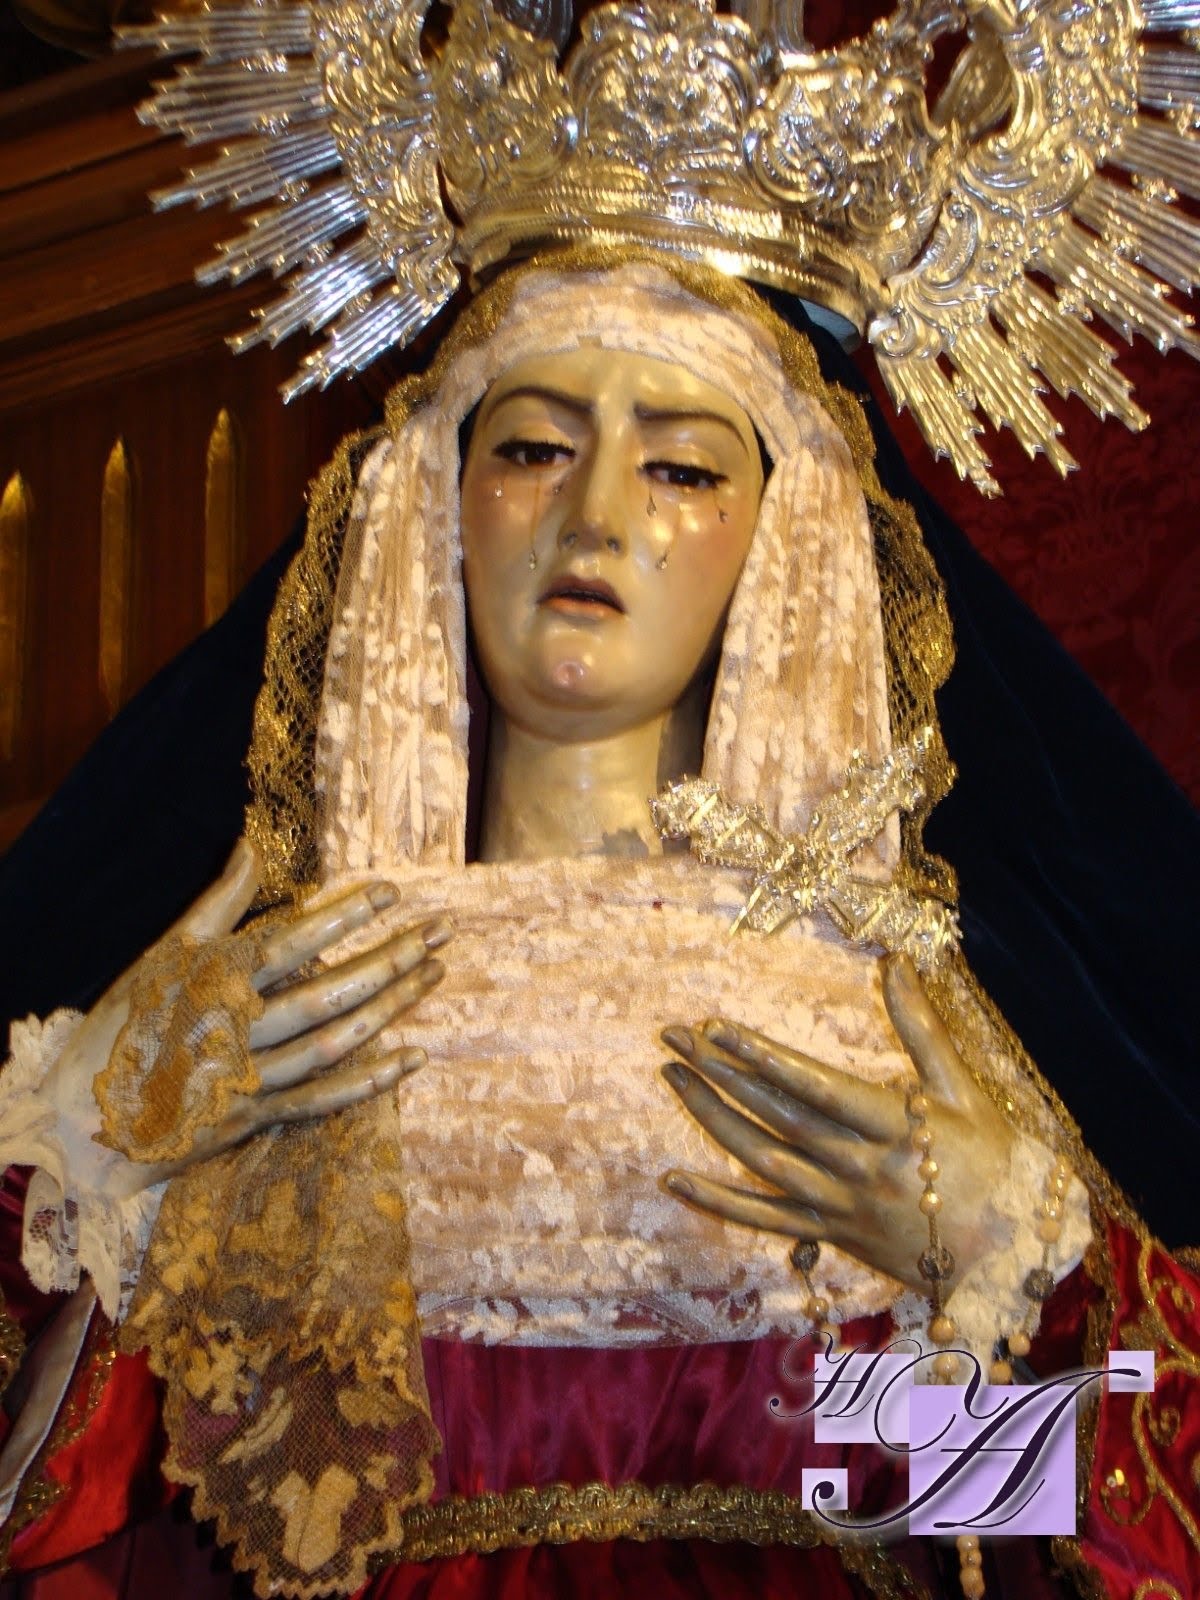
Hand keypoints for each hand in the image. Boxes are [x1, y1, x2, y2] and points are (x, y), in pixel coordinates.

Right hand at [39, 838, 448, 1192]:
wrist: (85, 1119)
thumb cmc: (127, 1023)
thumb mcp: (163, 954)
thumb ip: (217, 903)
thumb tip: (251, 845)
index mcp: (215, 982)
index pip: (292, 942)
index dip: (344, 917)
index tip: (392, 892)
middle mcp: (239, 1030)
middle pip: (327, 992)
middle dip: (389, 959)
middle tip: (439, 930)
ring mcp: (251, 1078)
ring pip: (334, 1041)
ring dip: (390, 1007)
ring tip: (434, 972)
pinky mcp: (257, 1118)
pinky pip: (325, 1099)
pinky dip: (371, 1080)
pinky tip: (413, 1057)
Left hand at [659, 954, 1014, 1290]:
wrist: (1012, 1254)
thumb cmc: (993, 1162)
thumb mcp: (962, 1088)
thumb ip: (921, 1025)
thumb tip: (896, 961)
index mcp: (895, 1127)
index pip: (817, 1087)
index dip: (766, 1058)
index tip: (719, 1028)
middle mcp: (860, 1167)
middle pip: (777, 1115)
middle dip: (721, 1072)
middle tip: (675, 1035)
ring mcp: (840, 1204)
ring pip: (761, 1160)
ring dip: (711, 1118)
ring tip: (672, 1076)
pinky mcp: (830, 1234)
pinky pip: (764, 1219)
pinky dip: (717, 1202)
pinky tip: (674, 1179)